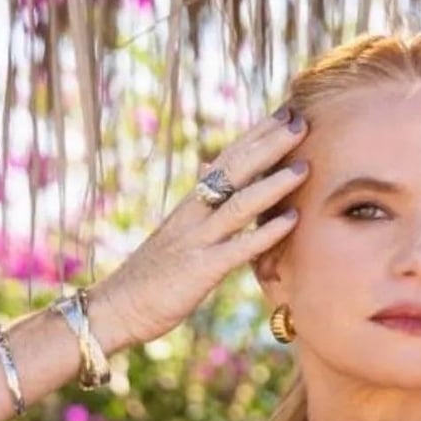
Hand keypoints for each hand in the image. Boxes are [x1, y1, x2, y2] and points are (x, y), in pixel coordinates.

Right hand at [100, 106, 308, 345]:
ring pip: (239, 204)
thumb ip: (198, 202)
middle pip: (234, 171)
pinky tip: (293, 220)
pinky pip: (238, 248)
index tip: (285, 113)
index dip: (256, 135)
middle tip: (300, 121)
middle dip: (267, 145)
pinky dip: (266, 233)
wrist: (116, 307)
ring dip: (273, 184)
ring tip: (304, 166)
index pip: (227, 159)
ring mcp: (197, 240)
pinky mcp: (201, 270)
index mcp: (191, 204)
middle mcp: (194, 215)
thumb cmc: (152, 274)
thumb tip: (208, 167)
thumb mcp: (176, 231)